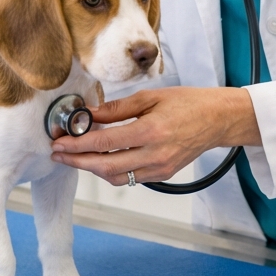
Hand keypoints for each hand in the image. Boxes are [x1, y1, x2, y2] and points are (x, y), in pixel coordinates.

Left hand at [50, 86, 260, 186]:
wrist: (217, 119)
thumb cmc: (188, 103)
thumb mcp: (150, 97)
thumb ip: (117, 108)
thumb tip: (89, 115)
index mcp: (150, 131)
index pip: (104, 142)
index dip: (77, 145)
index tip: (59, 142)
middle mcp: (154, 154)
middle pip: (105, 166)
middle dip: (77, 161)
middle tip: (58, 154)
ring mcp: (159, 168)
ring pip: (116, 177)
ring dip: (92, 169)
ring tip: (75, 158)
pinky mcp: (163, 175)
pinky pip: (130, 178)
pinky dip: (111, 171)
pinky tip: (100, 160)